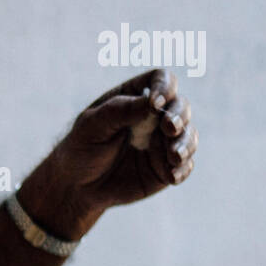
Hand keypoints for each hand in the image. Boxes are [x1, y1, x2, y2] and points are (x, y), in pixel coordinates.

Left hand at [47, 68, 197, 217]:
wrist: (77, 185)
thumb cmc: (81, 147)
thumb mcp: (92, 125)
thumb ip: (120, 111)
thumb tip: (154, 103)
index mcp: (134, 97)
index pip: (161, 80)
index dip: (164, 87)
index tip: (156, 103)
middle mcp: (153, 117)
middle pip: (180, 106)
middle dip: (179, 116)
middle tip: (169, 128)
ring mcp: (162, 142)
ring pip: (188, 136)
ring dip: (185, 144)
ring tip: (174, 157)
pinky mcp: (166, 167)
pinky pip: (184, 165)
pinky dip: (183, 169)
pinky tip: (172, 176)